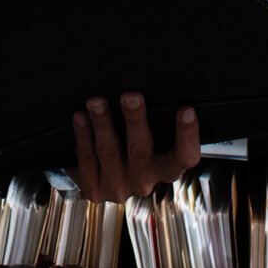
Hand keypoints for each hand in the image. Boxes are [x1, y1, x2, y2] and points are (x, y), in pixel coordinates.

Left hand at [70, 95, 199, 201]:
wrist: (102, 176)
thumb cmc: (133, 143)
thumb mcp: (150, 137)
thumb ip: (156, 120)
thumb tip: (155, 78)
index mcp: (166, 169)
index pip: (184, 157)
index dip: (187, 136)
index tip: (187, 110)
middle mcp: (144, 182)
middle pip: (141, 150)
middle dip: (135, 121)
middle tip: (130, 95)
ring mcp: (118, 187)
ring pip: (109, 151)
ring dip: (102, 123)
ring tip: (96, 101)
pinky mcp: (94, 189)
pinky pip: (87, 158)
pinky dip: (83, 135)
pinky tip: (80, 117)